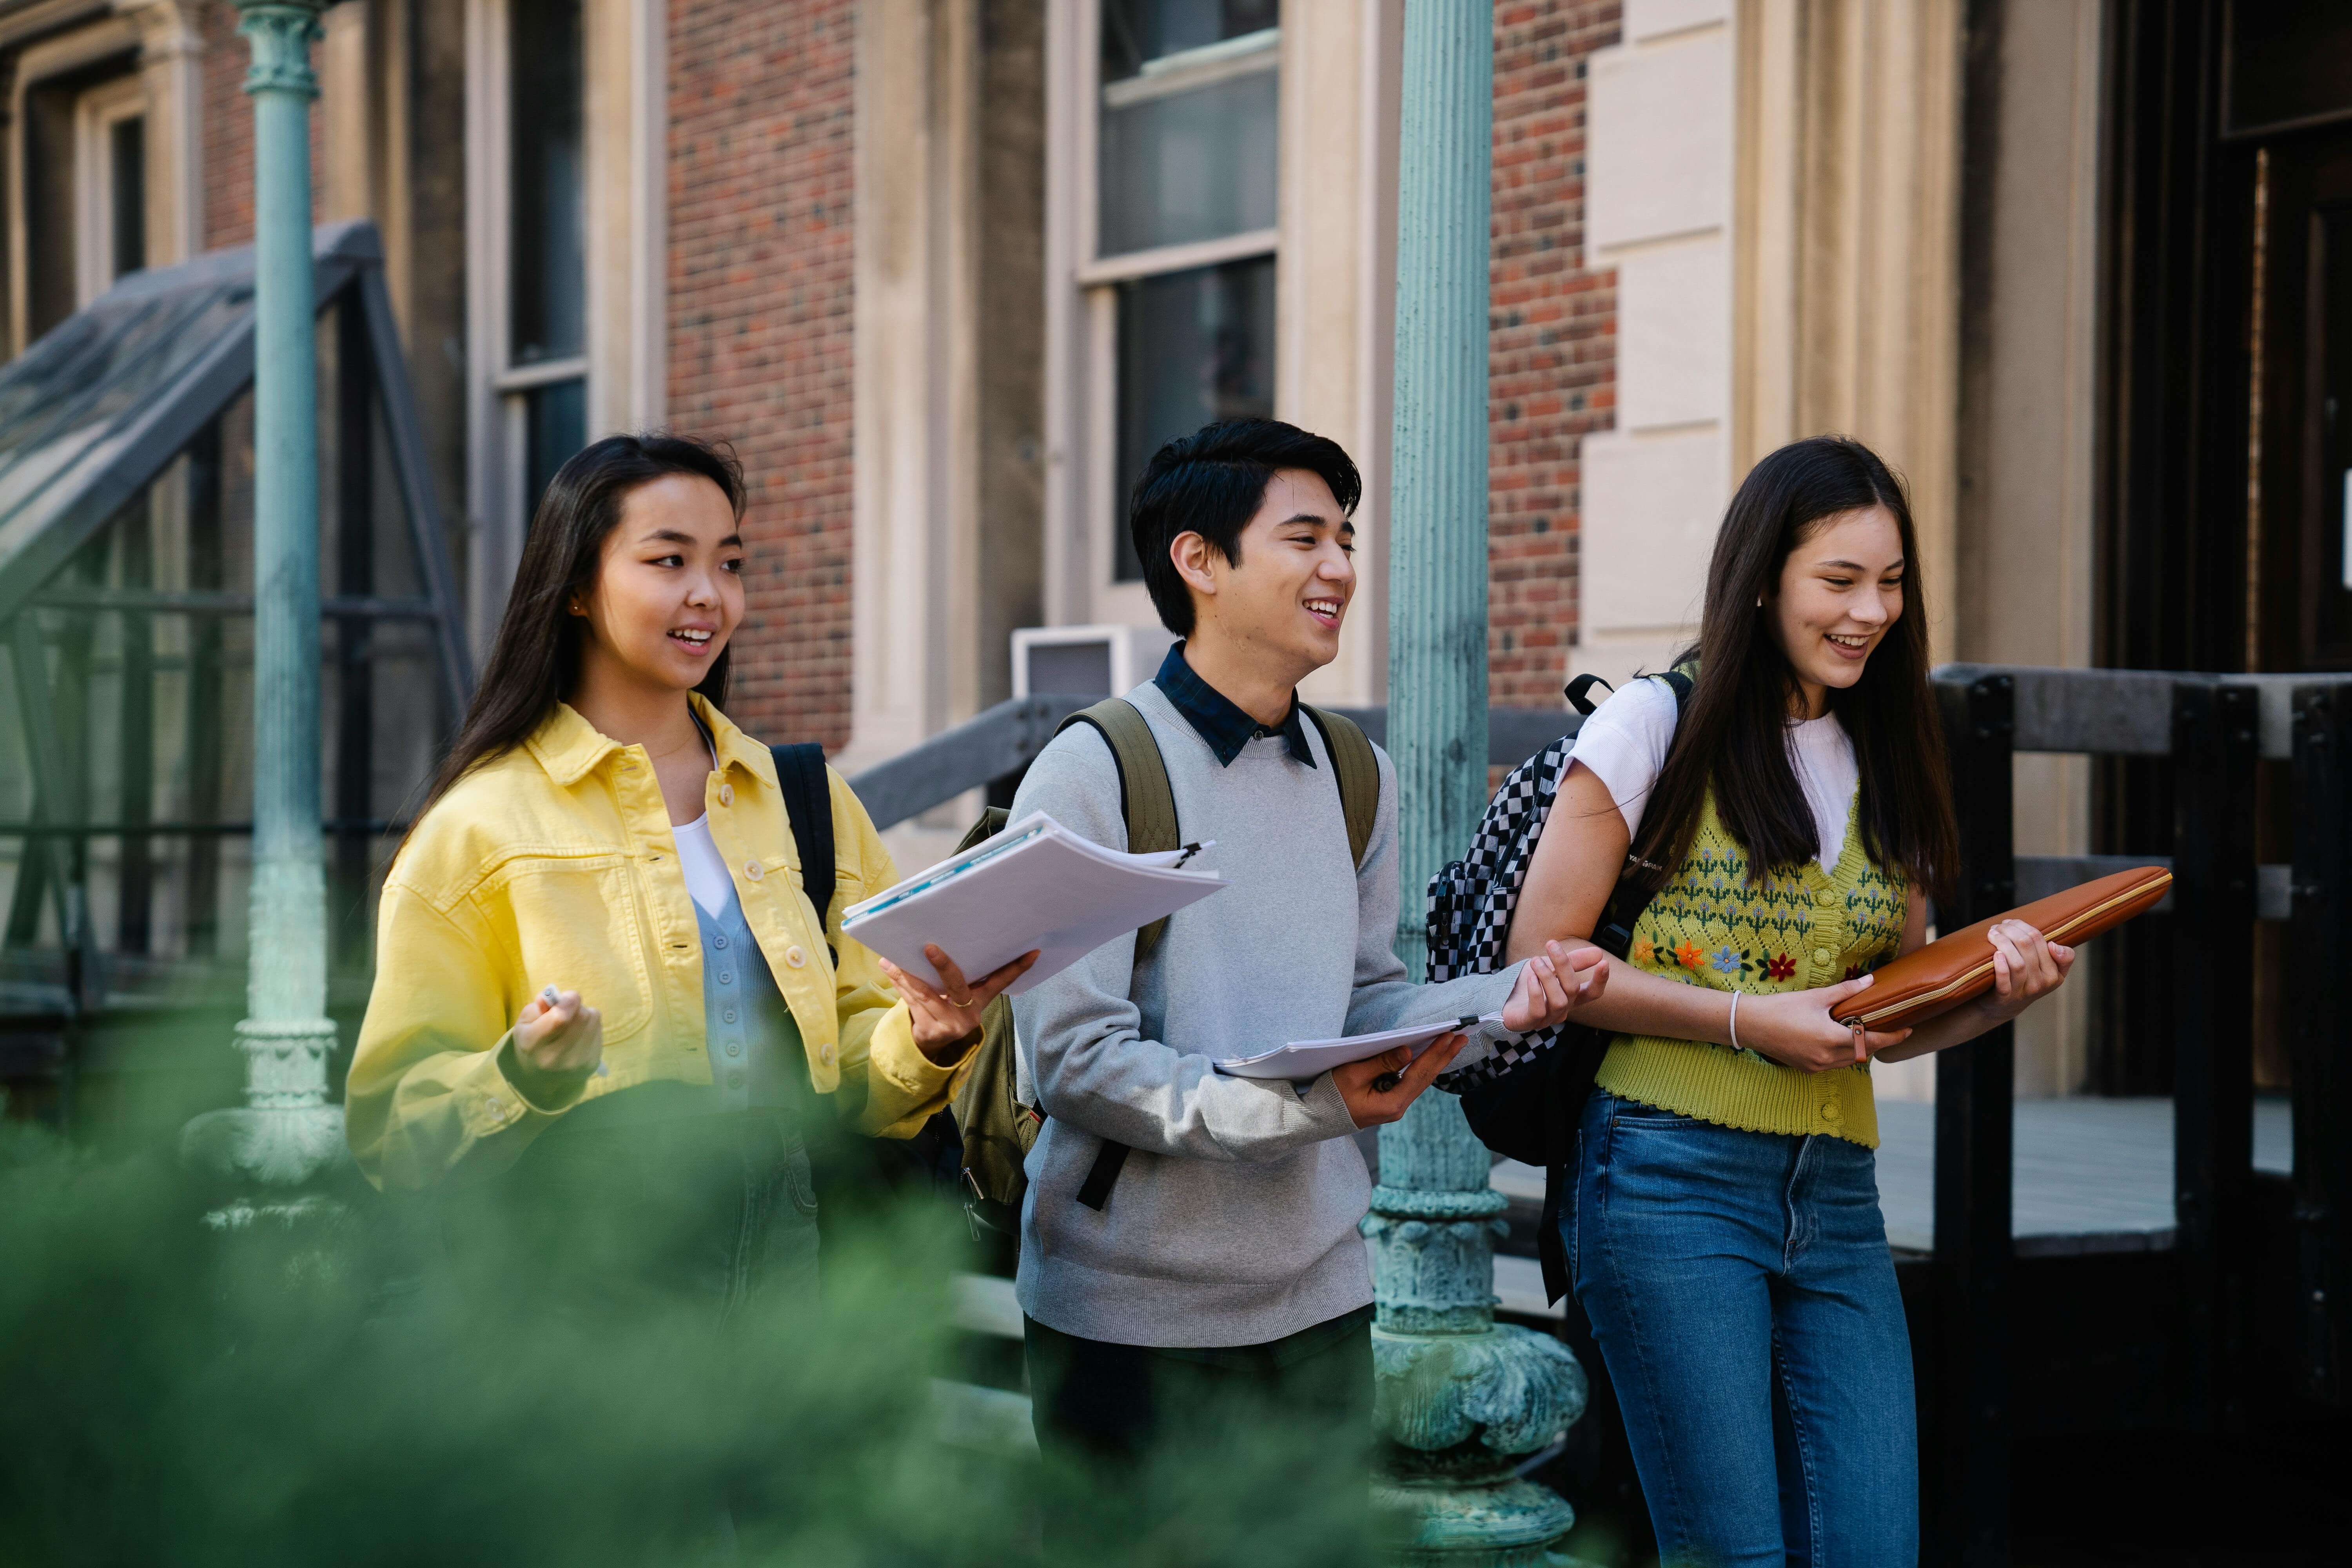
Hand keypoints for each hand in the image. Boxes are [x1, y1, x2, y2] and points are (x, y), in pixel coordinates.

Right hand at [513, 985, 603, 1078]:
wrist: (541, 1075)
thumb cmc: (533, 1041)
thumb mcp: (525, 1023)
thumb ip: (537, 1006)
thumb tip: (551, 995)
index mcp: (532, 1044)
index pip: (560, 1018)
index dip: (568, 1000)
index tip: (567, 997)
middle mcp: (554, 1058)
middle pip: (581, 1016)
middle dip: (576, 1006)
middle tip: (567, 1010)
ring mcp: (575, 1063)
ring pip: (593, 1019)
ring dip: (585, 1015)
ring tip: (572, 1023)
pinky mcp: (591, 1064)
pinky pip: (599, 1030)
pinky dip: (591, 1027)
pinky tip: (579, 1035)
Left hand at [879, 945, 1040, 1062]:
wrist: (933, 1043)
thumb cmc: (949, 1008)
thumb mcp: (965, 996)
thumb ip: (970, 975)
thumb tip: (961, 941)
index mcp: (980, 1002)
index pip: (1001, 981)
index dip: (1018, 967)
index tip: (1031, 952)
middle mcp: (968, 1014)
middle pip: (956, 987)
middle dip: (943, 967)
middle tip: (930, 948)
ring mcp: (947, 1024)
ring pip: (925, 993)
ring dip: (908, 973)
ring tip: (895, 955)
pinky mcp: (928, 1029)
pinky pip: (910, 1000)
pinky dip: (898, 982)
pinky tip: (887, 965)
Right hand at [1334, 1033, 1467, 1128]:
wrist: (1317, 1118)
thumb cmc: (1331, 1096)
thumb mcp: (1354, 1075)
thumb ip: (1382, 1063)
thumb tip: (1407, 1051)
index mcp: (1392, 1103)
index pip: (1419, 1073)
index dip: (1436, 1053)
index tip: (1450, 1036)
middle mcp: (1398, 1107)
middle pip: (1425, 1078)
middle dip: (1444, 1056)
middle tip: (1462, 1038)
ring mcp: (1394, 1105)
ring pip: (1420, 1080)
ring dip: (1435, 1061)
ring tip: (1451, 1045)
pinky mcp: (1388, 1101)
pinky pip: (1410, 1082)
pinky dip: (1421, 1068)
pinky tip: (1429, 1058)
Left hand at [1498, 940, 1608, 1033]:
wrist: (1501, 996)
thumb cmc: (1529, 982)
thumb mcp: (1551, 967)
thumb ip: (1573, 961)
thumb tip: (1599, 953)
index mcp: (1570, 997)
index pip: (1592, 993)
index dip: (1600, 980)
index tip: (1603, 961)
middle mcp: (1562, 1009)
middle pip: (1573, 989)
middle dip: (1564, 965)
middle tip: (1551, 945)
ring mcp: (1547, 1018)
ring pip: (1559, 1001)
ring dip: (1548, 977)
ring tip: (1535, 960)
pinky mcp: (1529, 1022)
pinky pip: (1538, 1010)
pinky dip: (1536, 992)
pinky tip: (1530, 977)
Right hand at [1737, 974, 1911, 1073]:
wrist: (1750, 1025)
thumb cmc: (1782, 1008)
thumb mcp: (1816, 997)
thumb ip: (1846, 991)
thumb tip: (1871, 981)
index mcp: (1833, 1039)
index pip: (1873, 1042)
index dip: (1893, 1037)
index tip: (1907, 1030)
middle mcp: (1827, 1058)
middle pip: (1864, 1053)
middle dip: (1877, 1042)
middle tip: (1887, 1027)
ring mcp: (1817, 1066)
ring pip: (1850, 1061)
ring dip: (1861, 1049)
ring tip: (1865, 1032)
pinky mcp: (1808, 1068)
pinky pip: (1835, 1063)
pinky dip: (1843, 1054)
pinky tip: (1840, 1040)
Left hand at [1975, 920, 2073, 1022]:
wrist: (2004, 1006)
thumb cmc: (2027, 981)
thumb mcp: (2050, 971)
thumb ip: (2062, 957)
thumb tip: (2053, 944)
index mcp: (2054, 974)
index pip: (2041, 941)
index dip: (2025, 927)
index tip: (2013, 923)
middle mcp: (2041, 983)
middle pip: (2026, 946)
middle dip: (2010, 930)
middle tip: (1999, 926)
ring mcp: (2023, 991)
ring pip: (2017, 962)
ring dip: (2002, 942)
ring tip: (1992, 933)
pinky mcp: (2005, 997)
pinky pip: (2004, 981)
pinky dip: (2000, 966)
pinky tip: (1996, 954)